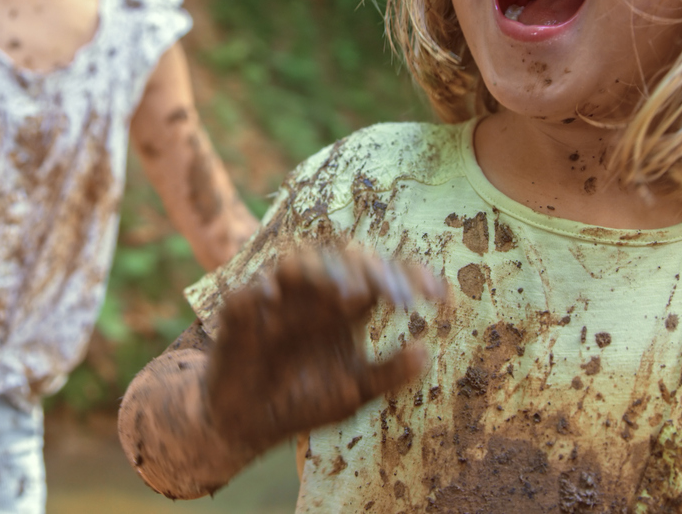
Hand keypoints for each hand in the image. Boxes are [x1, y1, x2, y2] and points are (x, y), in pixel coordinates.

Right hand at [205, 246, 445, 453]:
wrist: (246, 423)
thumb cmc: (303, 400)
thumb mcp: (353, 392)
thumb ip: (388, 373)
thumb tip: (428, 353)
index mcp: (346, 307)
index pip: (381, 277)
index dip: (411, 277)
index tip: (441, 296)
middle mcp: (316, 294)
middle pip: (344, 258)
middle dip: (371, 270)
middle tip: (393, 295)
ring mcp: (278, 299)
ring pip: (298, 261)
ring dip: (323, 271)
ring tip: (350, 295)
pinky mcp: (240, 314)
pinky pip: (248, 293)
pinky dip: (261, 292)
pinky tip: (274, 298)